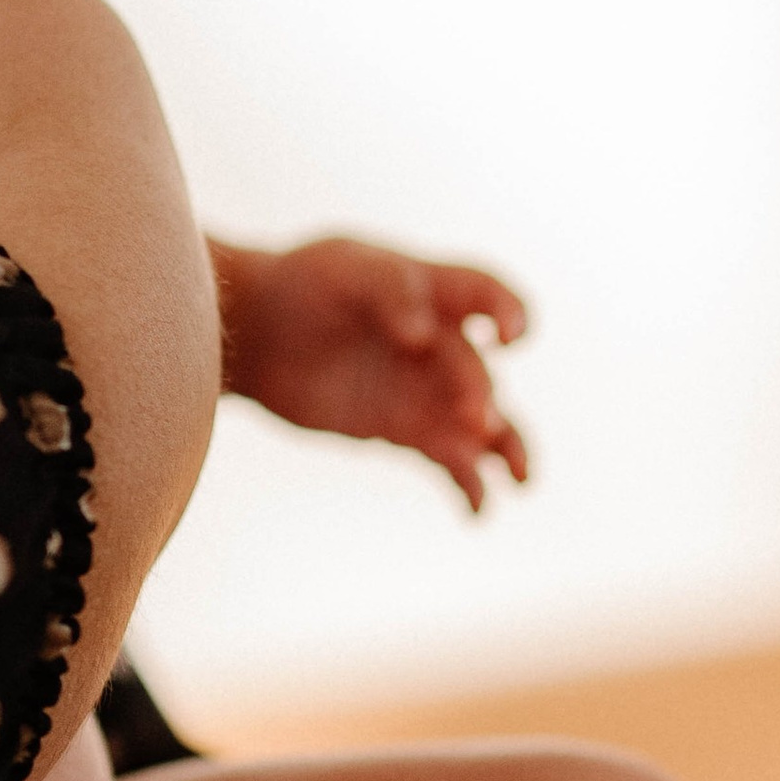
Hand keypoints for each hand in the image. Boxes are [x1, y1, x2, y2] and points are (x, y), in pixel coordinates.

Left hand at [212, 234, 529, 509]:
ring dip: (506, 448)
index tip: (509, 338)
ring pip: (482, 423)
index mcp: (433, 291)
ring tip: (520, 479)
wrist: (259, 332)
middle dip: (481, 395)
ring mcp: (426, 389)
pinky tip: (479, 510)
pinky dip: (469, 484)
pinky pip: (450, 459)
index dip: (509, 312)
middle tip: (476, 420)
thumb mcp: (342, 269)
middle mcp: (441, 342)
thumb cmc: (303, 285)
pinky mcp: (406, 429)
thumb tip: (423, 337)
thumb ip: (389, 290)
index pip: (487, 294)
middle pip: (476, 371)